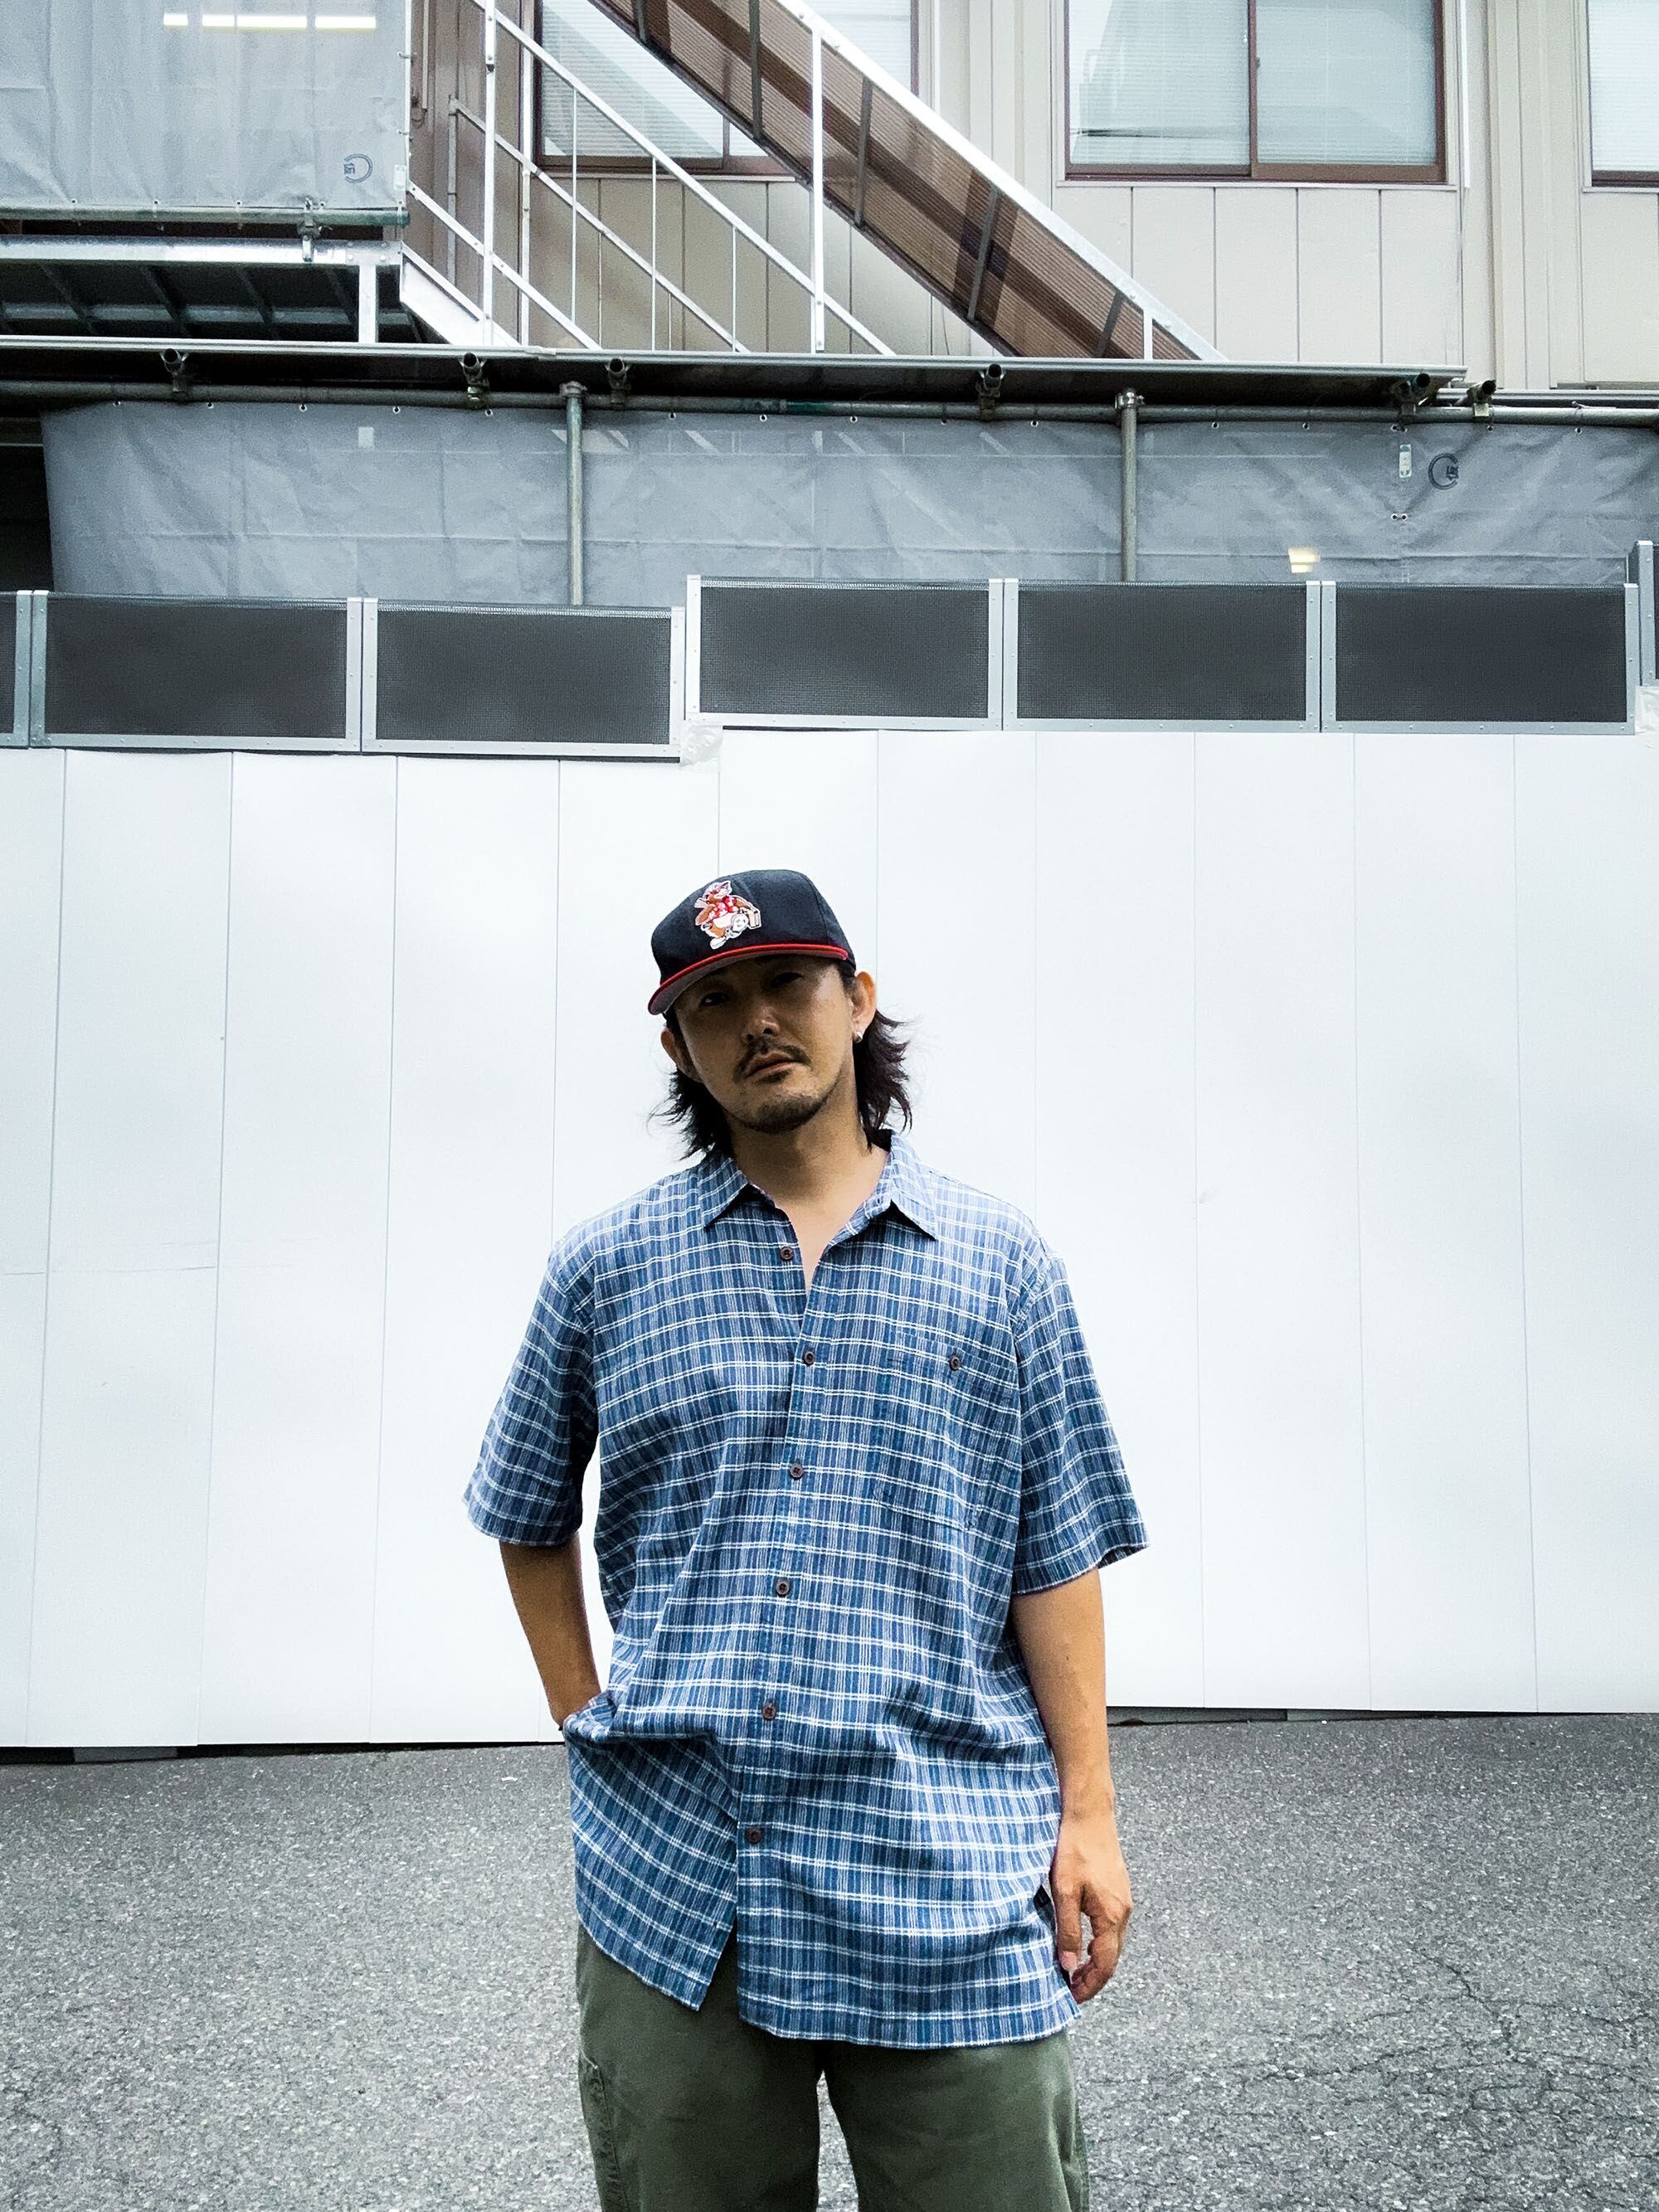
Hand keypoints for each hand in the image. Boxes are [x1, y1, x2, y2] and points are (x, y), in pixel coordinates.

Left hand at [1049, 1803, 1131, 2002]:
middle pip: (1112, 1958)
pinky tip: (1083, 1942)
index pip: (1105, 1965)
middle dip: (1093, 1978)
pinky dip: (1099, 1943)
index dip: (1089, 1986)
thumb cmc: (1075, 1849)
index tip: (1071, 1997)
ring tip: (1073, 1971)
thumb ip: (1067, 1931)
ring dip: (1096, 1961)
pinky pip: (1112, 1927)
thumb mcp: (1064, 1892)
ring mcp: (1123, 1900)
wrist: (1089, 1814)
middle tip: (1070, 1989)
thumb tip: (1067, 1967)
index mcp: (1112, 1916)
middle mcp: (1123, 1912)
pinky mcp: (1118, 1890)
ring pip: (1113, 1943)